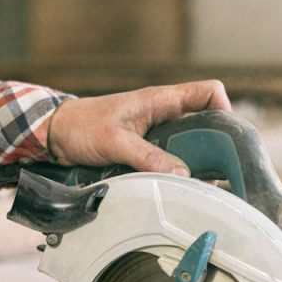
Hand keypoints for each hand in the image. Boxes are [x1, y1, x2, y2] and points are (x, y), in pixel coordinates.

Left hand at [46, 80, 230, 176]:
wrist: (55, 135)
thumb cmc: (81, 126)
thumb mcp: (115, 142)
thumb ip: (148, 157)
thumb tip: (182, 174)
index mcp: (161, 100)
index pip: (209, 92)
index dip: (225, 110)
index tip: (226, 139)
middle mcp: (164, 115)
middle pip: (205, 126)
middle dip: (213, 149)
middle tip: (216, 174)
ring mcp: (156, 134)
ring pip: (189, 148)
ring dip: (193, 166)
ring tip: (197, 187)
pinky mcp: (146, 151)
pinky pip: (170, 162)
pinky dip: (174, 174)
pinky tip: (174, 189)